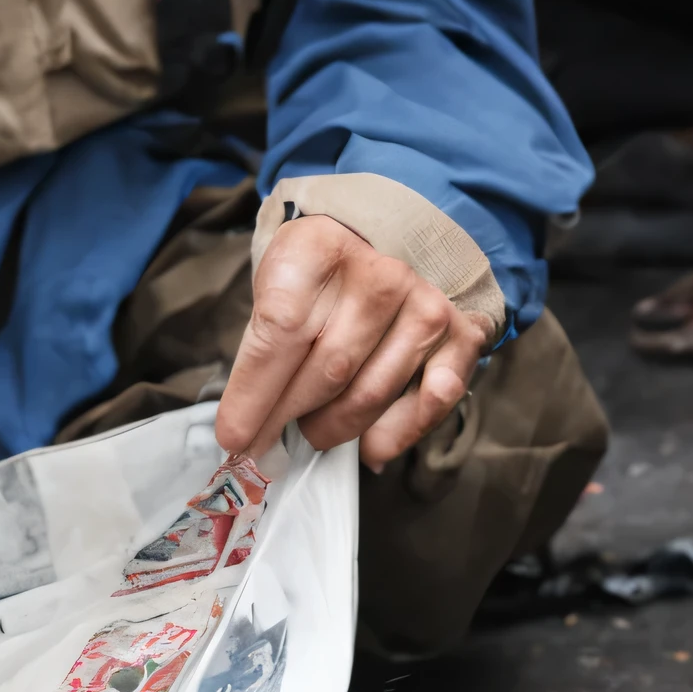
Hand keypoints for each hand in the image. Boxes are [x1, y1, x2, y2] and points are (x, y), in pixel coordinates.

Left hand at [214, 215, 490, 468]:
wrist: (379, 244)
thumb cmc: (315, 278)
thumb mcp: (276, 287)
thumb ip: (263, 348)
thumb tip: (245, 428)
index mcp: (321, 249)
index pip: (281, 332)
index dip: (254, 394)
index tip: (234, 437)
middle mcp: (381, 274)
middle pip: (327, 370)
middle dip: (287, 419)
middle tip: (265, 442)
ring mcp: (425, 304)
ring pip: (371, 393)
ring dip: (334, 428)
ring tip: (313, 431)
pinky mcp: (458, 336)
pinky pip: (431, 401)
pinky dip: (397, 434)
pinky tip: (369, 447)